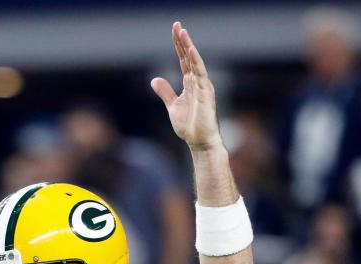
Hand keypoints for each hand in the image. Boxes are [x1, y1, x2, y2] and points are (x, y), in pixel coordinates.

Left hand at [151, 22, 221, 151]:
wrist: (199, 142)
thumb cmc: (190, 126)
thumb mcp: (172, 106)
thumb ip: (165, 92)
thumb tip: (154, 79)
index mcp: (190, 83)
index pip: (183, 59)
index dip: (178, 45)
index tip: (174, 30)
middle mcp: (198, 81)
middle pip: (189, 56)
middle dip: (182, 40)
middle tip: (177, 25)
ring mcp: (203, 85)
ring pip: (195, 61)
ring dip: (188, 46)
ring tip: (182, 31)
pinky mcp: (206, 92)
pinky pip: (200, 73)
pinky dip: (195, 60)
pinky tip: (190, 49)